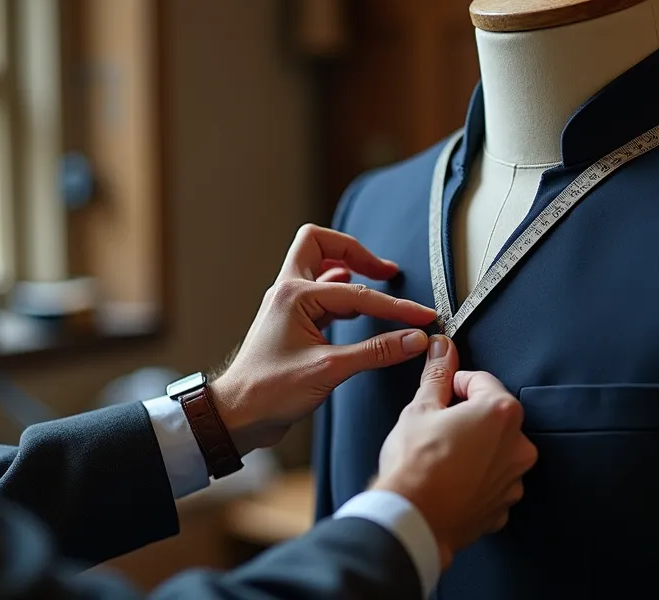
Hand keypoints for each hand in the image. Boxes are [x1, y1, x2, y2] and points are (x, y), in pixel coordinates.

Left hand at [211, 224, 436, 455]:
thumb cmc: (270, 391)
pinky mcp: (291, 324)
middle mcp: (288, 292)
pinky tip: (357, 311)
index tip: (421, 316)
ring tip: (378, 284)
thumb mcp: (330, 369)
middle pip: (320, 244)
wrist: (237, 415)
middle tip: (384, 271)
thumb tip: (413, 339)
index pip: (356, 292)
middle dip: (355, 251)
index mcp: (294, 294)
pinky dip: (342, 296)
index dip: (394, 305)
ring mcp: (287, 306)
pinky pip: (320, 296)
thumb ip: (376, 351)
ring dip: (348, 271)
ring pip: (319, 268)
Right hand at [372, 336, 537, 568]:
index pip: (482, 381)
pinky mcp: (503, 506)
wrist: (411, 520)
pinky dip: (477, 478)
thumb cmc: (415, 466)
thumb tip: (442, 350)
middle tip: (438, 424)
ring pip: (496, 451)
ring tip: (442, 455)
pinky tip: (451, 479)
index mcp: (500, 413)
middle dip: (469, 416)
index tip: (442, 391)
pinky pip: (493, 482)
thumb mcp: (420, 409)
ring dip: (476, 448)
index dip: (457, 383)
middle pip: (495, 417)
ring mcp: (513, 479)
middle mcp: (517, 446)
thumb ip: (438, 375)